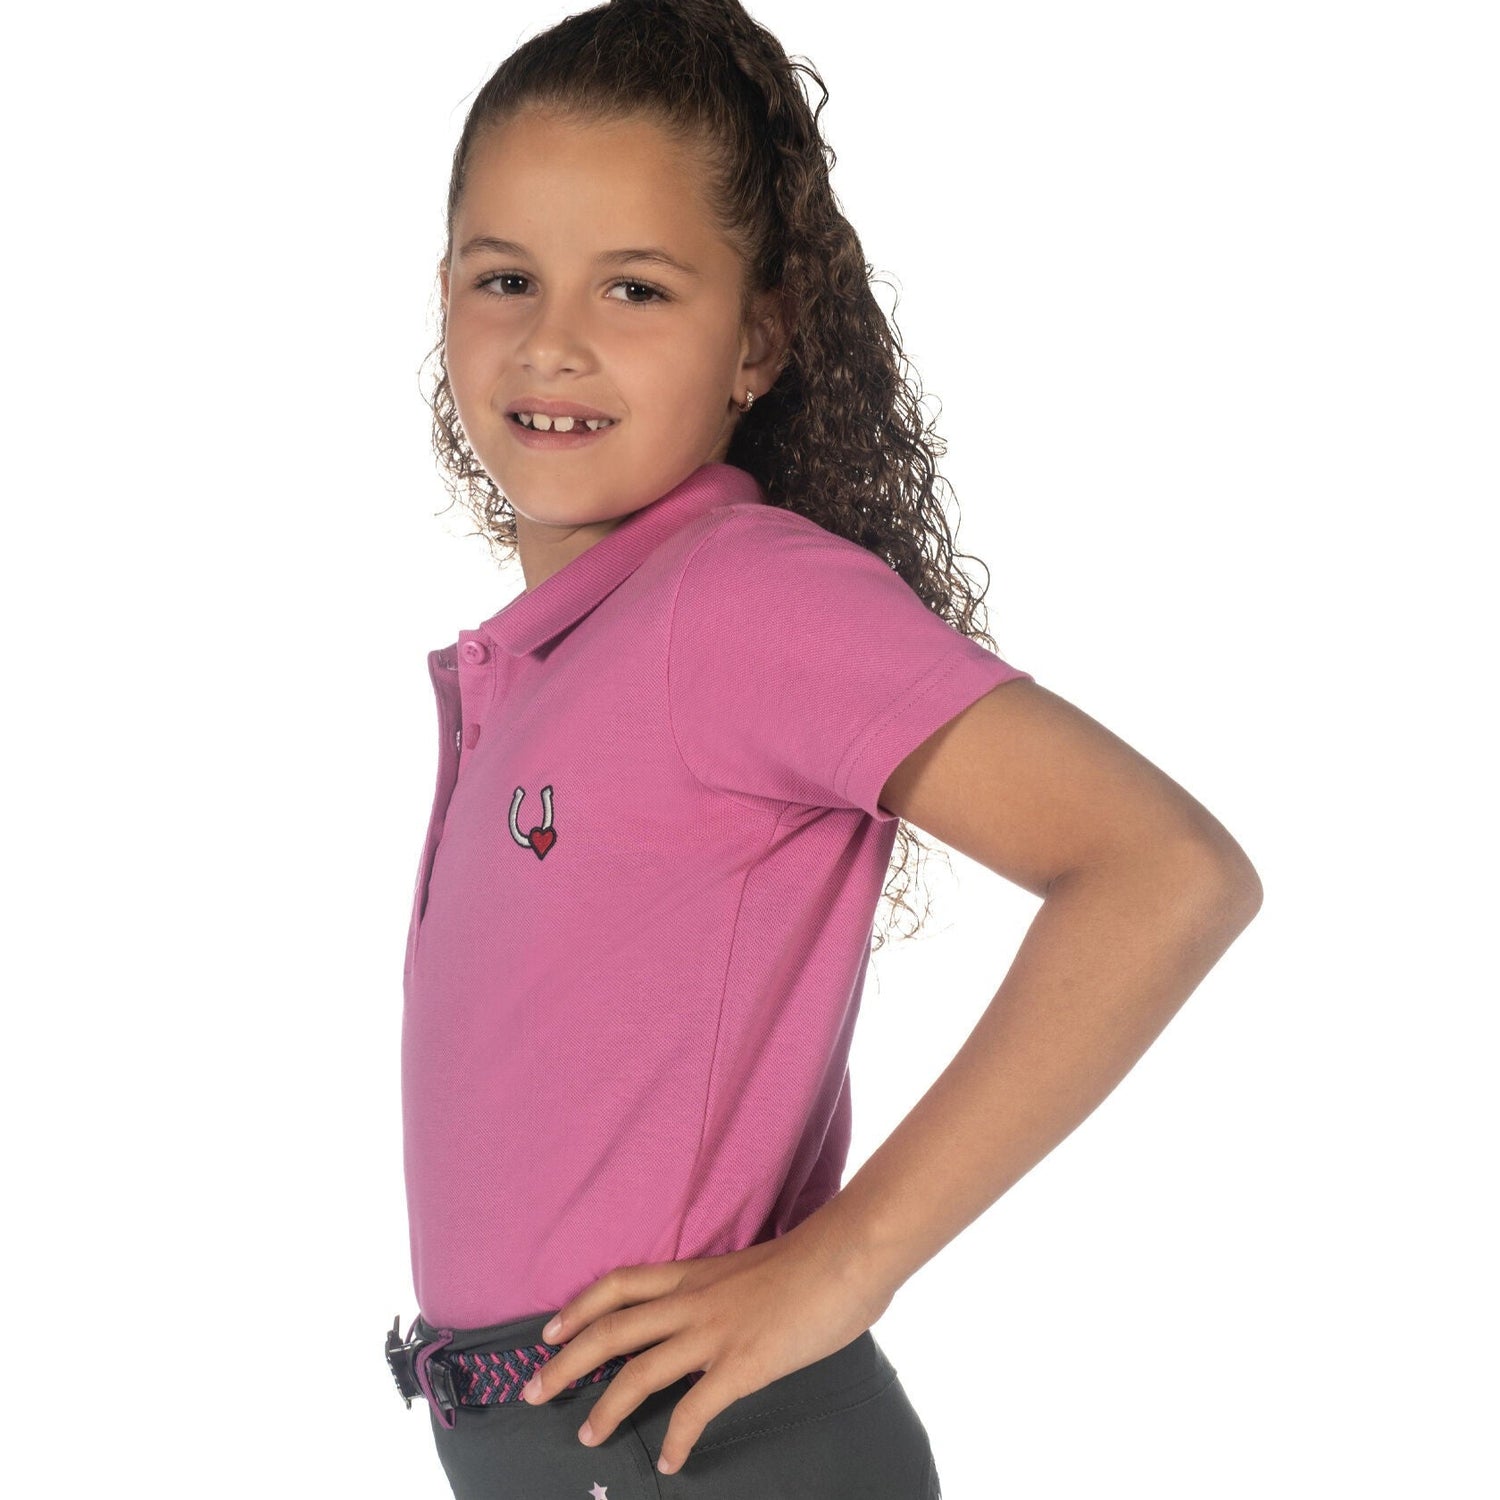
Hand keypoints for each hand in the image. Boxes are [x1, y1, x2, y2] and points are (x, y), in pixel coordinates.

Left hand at [519, 1217, 892, 1475]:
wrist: (849, 1253)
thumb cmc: (814, 1258)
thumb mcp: (752, 1267)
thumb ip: (728, 1290)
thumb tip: (724, 1314)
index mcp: (695, 1272)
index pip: (619, 1284)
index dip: (577, 1307)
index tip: (547, 1331)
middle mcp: (693, 1299)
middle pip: (611, 1329)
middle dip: (565, 1362)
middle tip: (534, 1392)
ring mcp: (714, 1332)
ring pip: (638, 1370)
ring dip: (605, 1407)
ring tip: (587, 1437)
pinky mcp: (742, 1364)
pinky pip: (695, 1409)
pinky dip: (677, 1440)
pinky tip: (671, 1462)